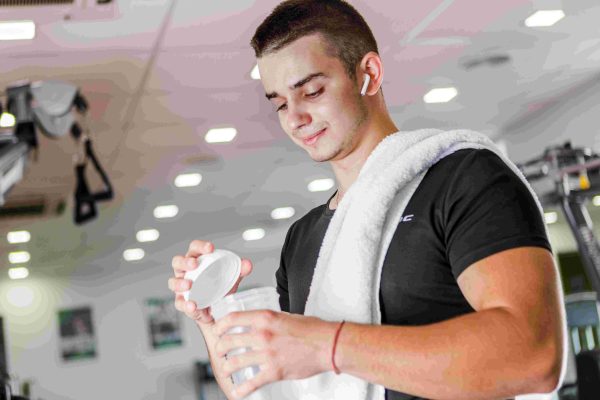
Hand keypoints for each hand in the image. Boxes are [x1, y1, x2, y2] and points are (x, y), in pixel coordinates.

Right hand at [168, 240, 252, 325]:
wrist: (219, 310)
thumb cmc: (220, 288)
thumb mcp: (232, 278)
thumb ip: (240, 270)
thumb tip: (247, 264)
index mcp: (197, 261)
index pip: (194, 249)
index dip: (200, 246)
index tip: (210, 248)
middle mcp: (186, 273)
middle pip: (178, 262)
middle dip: (185, 261)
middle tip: (195, 264)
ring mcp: (182, 288)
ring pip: (173, 282)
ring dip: (180, 283)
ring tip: (189, 285)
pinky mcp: (183, 303)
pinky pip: (180, 303)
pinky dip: (186, 304)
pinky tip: (193, 305)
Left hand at [213, 310, 337, 399]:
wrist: (328, 345)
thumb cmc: (312, 330)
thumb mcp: (286, 317)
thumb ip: (270, 321)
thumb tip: (260, 325)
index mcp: (265, 318)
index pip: (233, 319)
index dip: (220, 326)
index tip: (217, 330)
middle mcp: (263, 334)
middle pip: (229, 341)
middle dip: (220, 348)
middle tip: (220, 351)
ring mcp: (267, 354)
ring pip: (235, 362)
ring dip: (226, 368)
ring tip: (225, 370)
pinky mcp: (274, 371)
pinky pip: (251, 382)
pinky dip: (241, 390)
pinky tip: (237, 392)